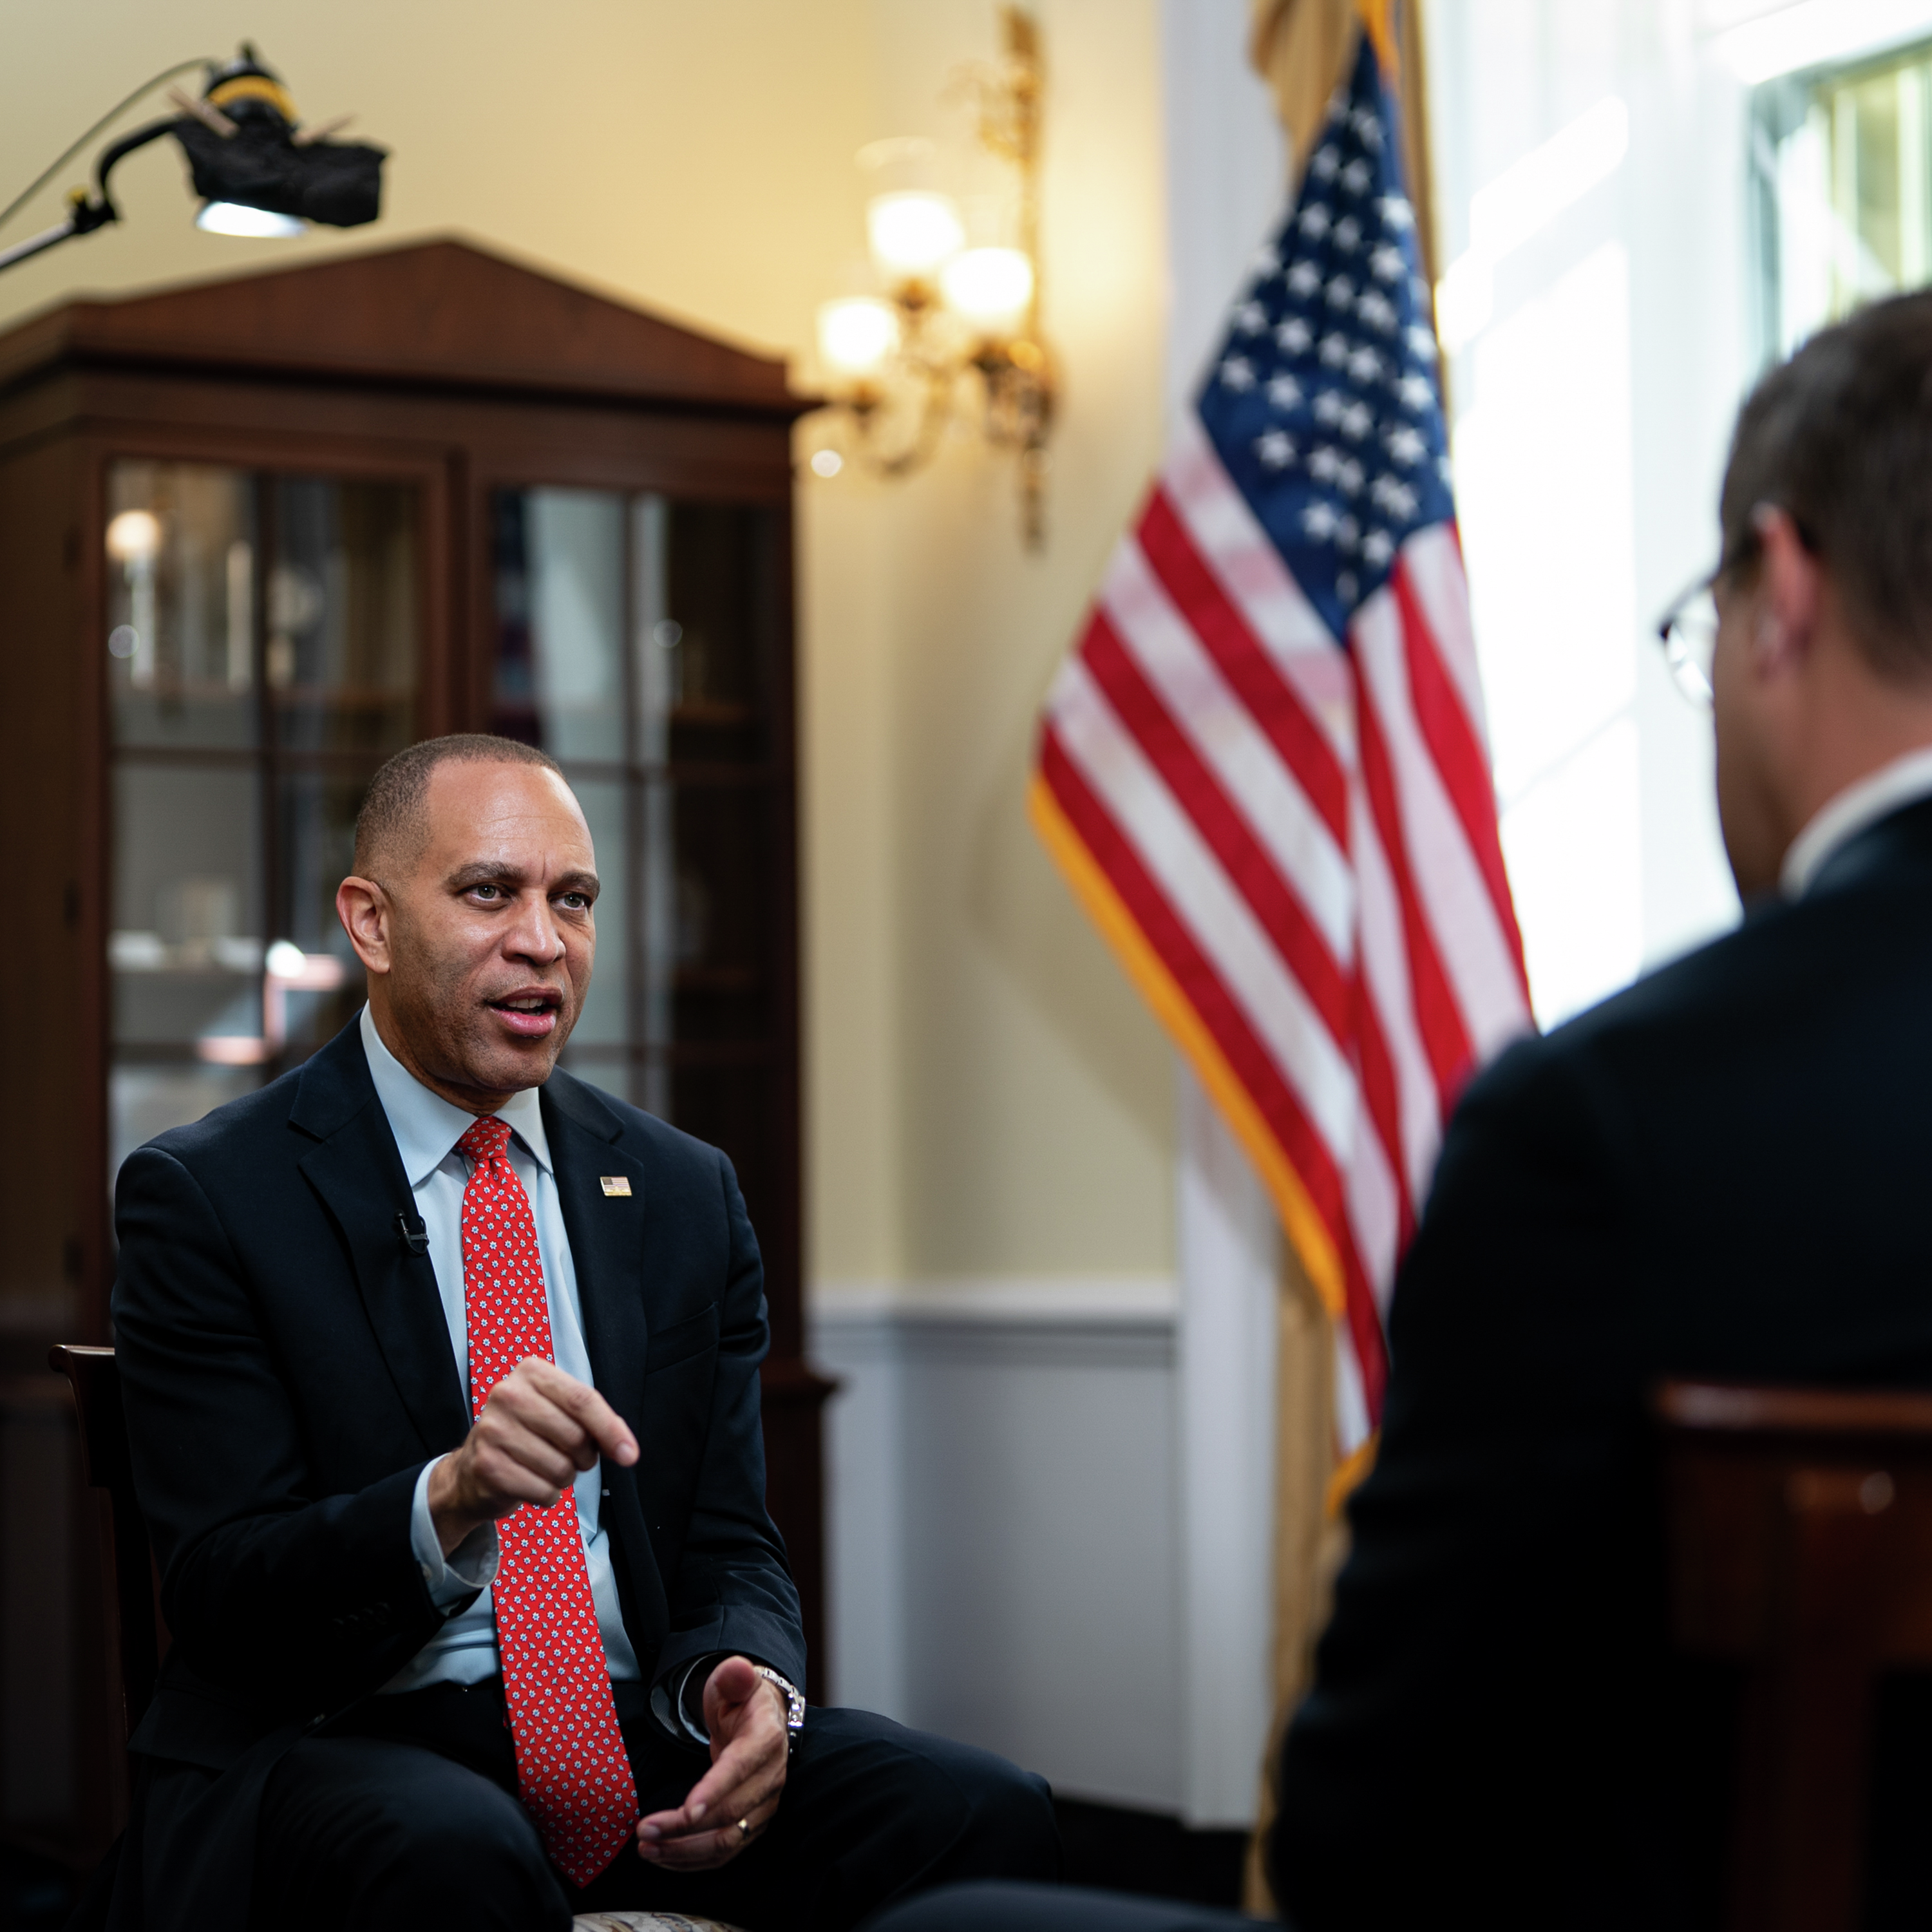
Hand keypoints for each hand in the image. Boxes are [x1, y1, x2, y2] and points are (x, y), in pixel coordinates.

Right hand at [427, 1356, 637, 1554]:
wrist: (472, 1469)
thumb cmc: (526, 1435)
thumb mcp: (557, 1412)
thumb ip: (593, 1420)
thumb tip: (626, 1449)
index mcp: (532, 1372)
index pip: (583, 1400)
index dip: (610, 1429)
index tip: (629, 1454)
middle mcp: (508, 1395)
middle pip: (575, 1436)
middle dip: (585, 1457)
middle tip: (573, 1458)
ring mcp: (493, 1430)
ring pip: (561, 1468)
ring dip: (564, 1478)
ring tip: (547, 1469)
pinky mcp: (487, 1466)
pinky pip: (542, 1491)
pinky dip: (547, 1495)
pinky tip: (532, 1484)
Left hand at [635, 1657, 789, 1869]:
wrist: (761, 1717)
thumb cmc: (741, 1698)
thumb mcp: (734, 1680)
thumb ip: (734, 1675)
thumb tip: (737, 1668)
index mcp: (766, 1739)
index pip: (740, 1770)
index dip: (714, 1791)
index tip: (685, 1811)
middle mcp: (771, 1777)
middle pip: (730, 1814)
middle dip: (685, 1828)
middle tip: (643, 1831)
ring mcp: (764, 1805)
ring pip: (727, 1841)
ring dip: (685, 1851)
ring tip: (647, 1848)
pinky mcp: (754, 1823)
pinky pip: (726, 1852)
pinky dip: (693, 1860)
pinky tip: (664, 1855)